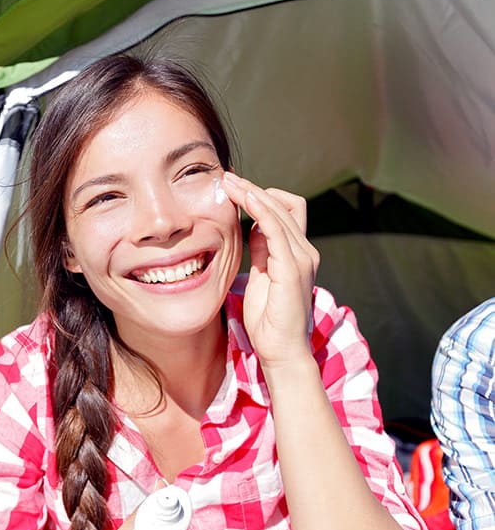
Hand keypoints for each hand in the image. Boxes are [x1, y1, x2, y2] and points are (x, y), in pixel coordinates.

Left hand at [219, 172, 319, 368]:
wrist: (281, 350)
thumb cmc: (269, 320)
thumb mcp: (260, 275)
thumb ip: (261, 250)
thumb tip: (252, 226)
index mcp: (296, 253)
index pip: (284, 210)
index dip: (260, 196)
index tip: (232, 188)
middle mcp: (304, 251)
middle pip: (283, 204)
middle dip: (252, 188)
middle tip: (226, 178)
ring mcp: (301, 258)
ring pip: (280, 210)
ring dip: (252, 193)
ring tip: (228, 183)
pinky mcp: (292, 268)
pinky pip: (276, 228)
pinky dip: (260, 209)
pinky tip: (244, 199)